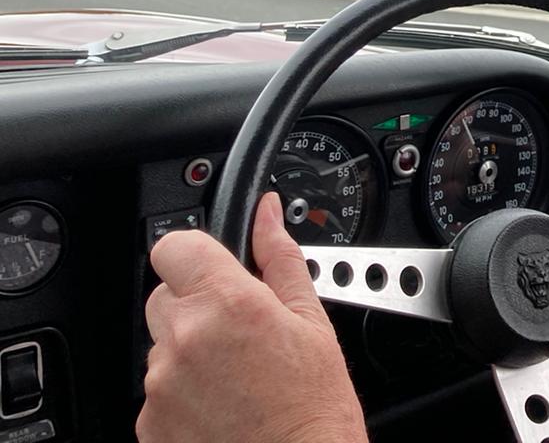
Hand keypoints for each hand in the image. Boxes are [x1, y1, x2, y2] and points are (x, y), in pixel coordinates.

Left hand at [140, 192, 367, 442]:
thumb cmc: (312, 406)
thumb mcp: (312, 320)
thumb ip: (280, 258)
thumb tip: (266, 214)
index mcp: (228, 303)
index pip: (175, 245)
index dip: (196, 253)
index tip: (215, 268)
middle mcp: (185, 339)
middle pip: (165, 296)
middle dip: (197, 305)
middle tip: (239, 332)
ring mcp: (161, 385)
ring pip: (162, 345)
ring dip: (189, 351)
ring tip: (236, 376)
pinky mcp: (148, 422)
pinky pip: (157, 390)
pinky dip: (182, 393)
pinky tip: (221, 404)